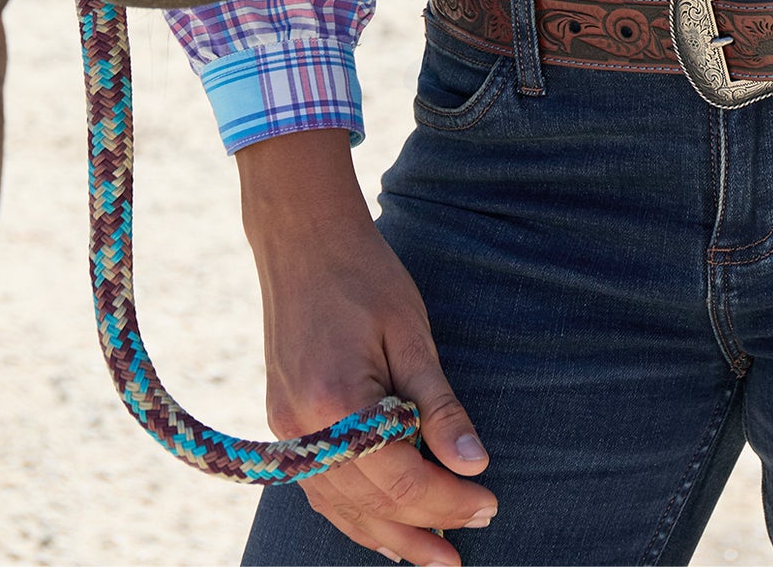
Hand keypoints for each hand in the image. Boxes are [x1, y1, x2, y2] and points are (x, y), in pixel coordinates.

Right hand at [238, 132, 494, 566]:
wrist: (302, 238)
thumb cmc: (363, 274)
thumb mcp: (410, 332)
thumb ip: (438, 404)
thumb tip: (474, 465)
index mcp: (334, 403)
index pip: (400, 480)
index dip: (448, 499)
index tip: (490, 503)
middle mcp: (301, 430)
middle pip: (371, 505)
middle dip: (426, 525)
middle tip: (477, 532)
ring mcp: (284, 432)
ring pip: (341, 510)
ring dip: (389, 535)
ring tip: (436, 555)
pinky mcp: (282, 426)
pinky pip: (320, 489)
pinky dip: (355, 515)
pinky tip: (385, 528)